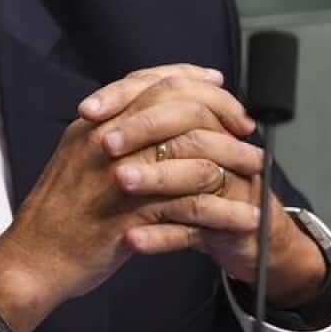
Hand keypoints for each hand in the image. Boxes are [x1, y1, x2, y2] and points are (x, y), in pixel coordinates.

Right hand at [0, 65, 261, 331]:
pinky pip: (190, 207)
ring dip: (232, 161)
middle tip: (246, 127)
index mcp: (93, 123)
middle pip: (176, 107)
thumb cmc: (59, 211)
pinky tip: (245, 218)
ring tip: (258, 170)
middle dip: (220, 112)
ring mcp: (117, 178)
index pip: (149, 82)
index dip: (190, 79)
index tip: (220, 85)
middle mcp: (105, 141)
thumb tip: (151, 114)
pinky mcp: (129, 217)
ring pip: (190, 155)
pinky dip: (223, 212)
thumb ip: (112, 132)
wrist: (33, 257)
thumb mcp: (78, 156)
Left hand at [87, 75, 325, 306]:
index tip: (87, 111)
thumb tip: (89, 110)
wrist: (243, 236)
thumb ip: (138, 128)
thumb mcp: (167, 155)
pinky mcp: (233, 225)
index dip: (126, 97)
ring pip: (197, 171)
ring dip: (156, 177)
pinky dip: (163, 236)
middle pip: (188, 121)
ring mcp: (231, 183)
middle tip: (105, 144)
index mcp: (202, 120)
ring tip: (120, 182)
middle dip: (142, 129)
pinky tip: (133, 240)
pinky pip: (198, 228)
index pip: (168, 91)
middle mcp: (221, 143)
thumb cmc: (192, 190)